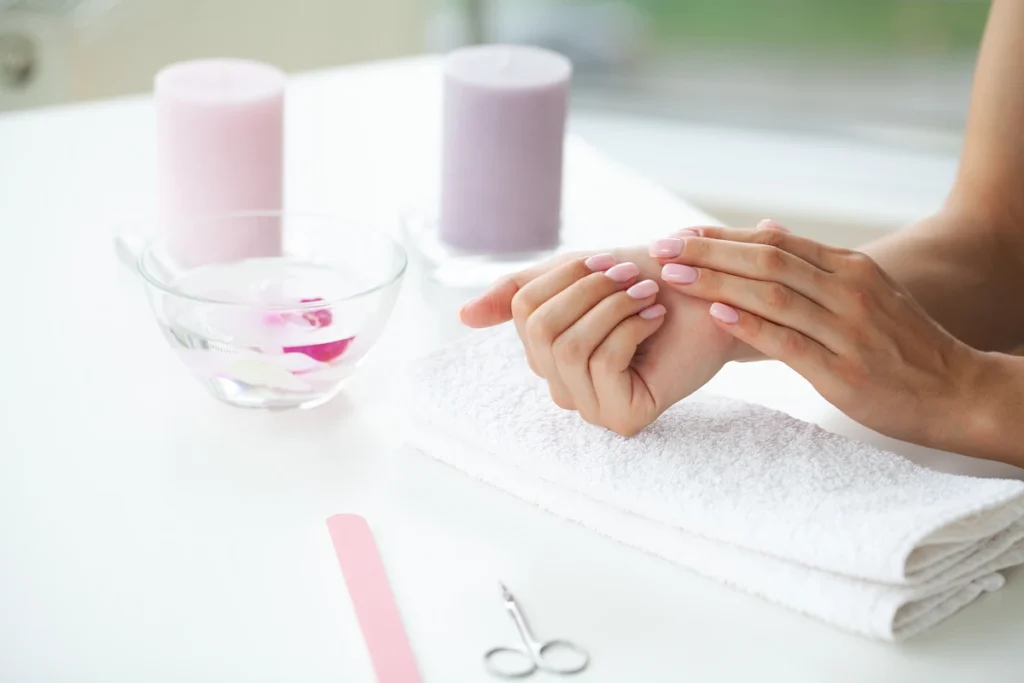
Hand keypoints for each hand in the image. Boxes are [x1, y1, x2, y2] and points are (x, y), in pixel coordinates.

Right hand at [459, 247, 740, 434]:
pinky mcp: (623, 417)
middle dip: (589, 291)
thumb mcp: (577, 274)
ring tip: (648, 296)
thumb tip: (462, 316)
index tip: (608, 261)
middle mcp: (562, 383)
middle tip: (633, 277)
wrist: (712, 297)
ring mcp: (591, 405)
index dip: (564, 276)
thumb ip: (520, 290)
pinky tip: (656, 320)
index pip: (522, 308)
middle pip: (540, 329)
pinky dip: (632, 329)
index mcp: (546, 350)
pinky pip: (602, 366)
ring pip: (569, 347)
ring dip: (614, 308)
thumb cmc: (651, 282)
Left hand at [649, 221, 981, 448]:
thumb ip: (814, 263)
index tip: (680, 234)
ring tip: (675, 278)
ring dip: (717, 283)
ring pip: (772, 295)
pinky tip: (715, 317)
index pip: (775, 243)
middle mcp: (848, 290)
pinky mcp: (843, 371)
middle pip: (766, 261)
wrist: (957, 391)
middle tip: (662, 249)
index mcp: (849, 268)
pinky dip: (749, 326)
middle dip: (708, 252)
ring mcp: (848, 330)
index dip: (723, 237)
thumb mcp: (865, 289)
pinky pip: (788, 342)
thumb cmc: (901, 344)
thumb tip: (767, 228)